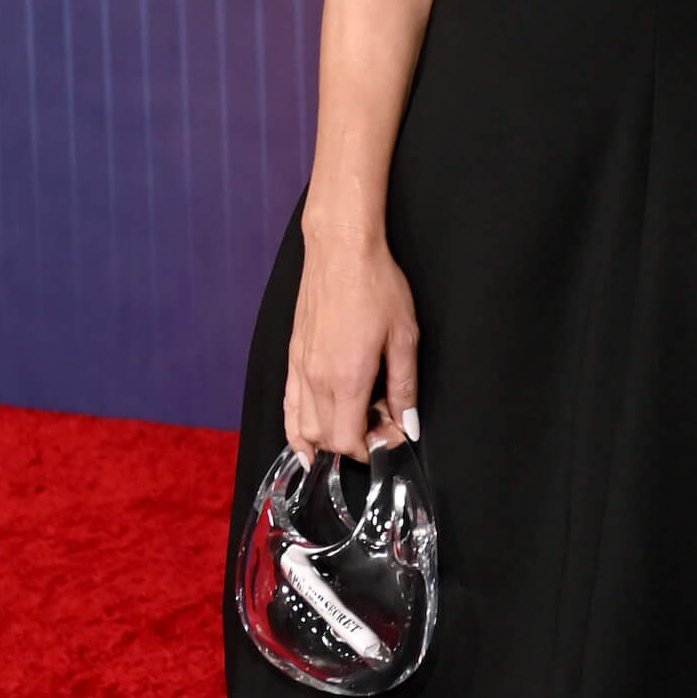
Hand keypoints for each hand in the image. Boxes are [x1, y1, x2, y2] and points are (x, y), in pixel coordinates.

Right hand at [284, 225, 419, 464]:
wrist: (341, 250)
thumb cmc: (376, 286)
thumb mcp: (405, 336)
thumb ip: (405, 386)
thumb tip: (409, 424)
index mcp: (347, 379)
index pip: (349, 440)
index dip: (372, 447)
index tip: (392, 435)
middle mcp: (317, 380)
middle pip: (326, 439)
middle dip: (354, 443)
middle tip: (380, 425)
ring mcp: (300, 369)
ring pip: (303, 428)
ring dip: (327, 439)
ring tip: (353, 428)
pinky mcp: (292, 356)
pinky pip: (288, 405)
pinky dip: (296, 429)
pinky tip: (308, 440)